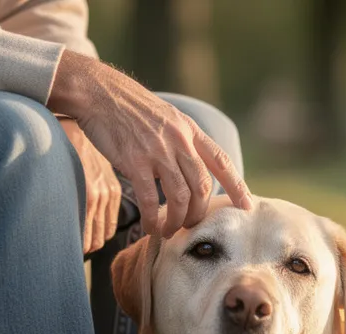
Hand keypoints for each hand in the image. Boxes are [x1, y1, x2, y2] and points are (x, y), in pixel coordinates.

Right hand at [47, 51, 252, 237]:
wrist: (99, 92)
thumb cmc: (130, 109)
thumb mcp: (168, 117)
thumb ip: (182, 141)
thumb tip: (192, 169)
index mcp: (189, 130)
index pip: (221, 161)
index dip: (237, 186)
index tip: (246, 206)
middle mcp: (179, 141)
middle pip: (202, 187)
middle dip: (199, 212)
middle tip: (191, 225)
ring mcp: (158, 151)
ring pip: (181, 197)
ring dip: (178, 220)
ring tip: (169, 230)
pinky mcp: (135, 161)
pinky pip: (151, 200)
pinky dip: (153, 219)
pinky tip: (150, 227)